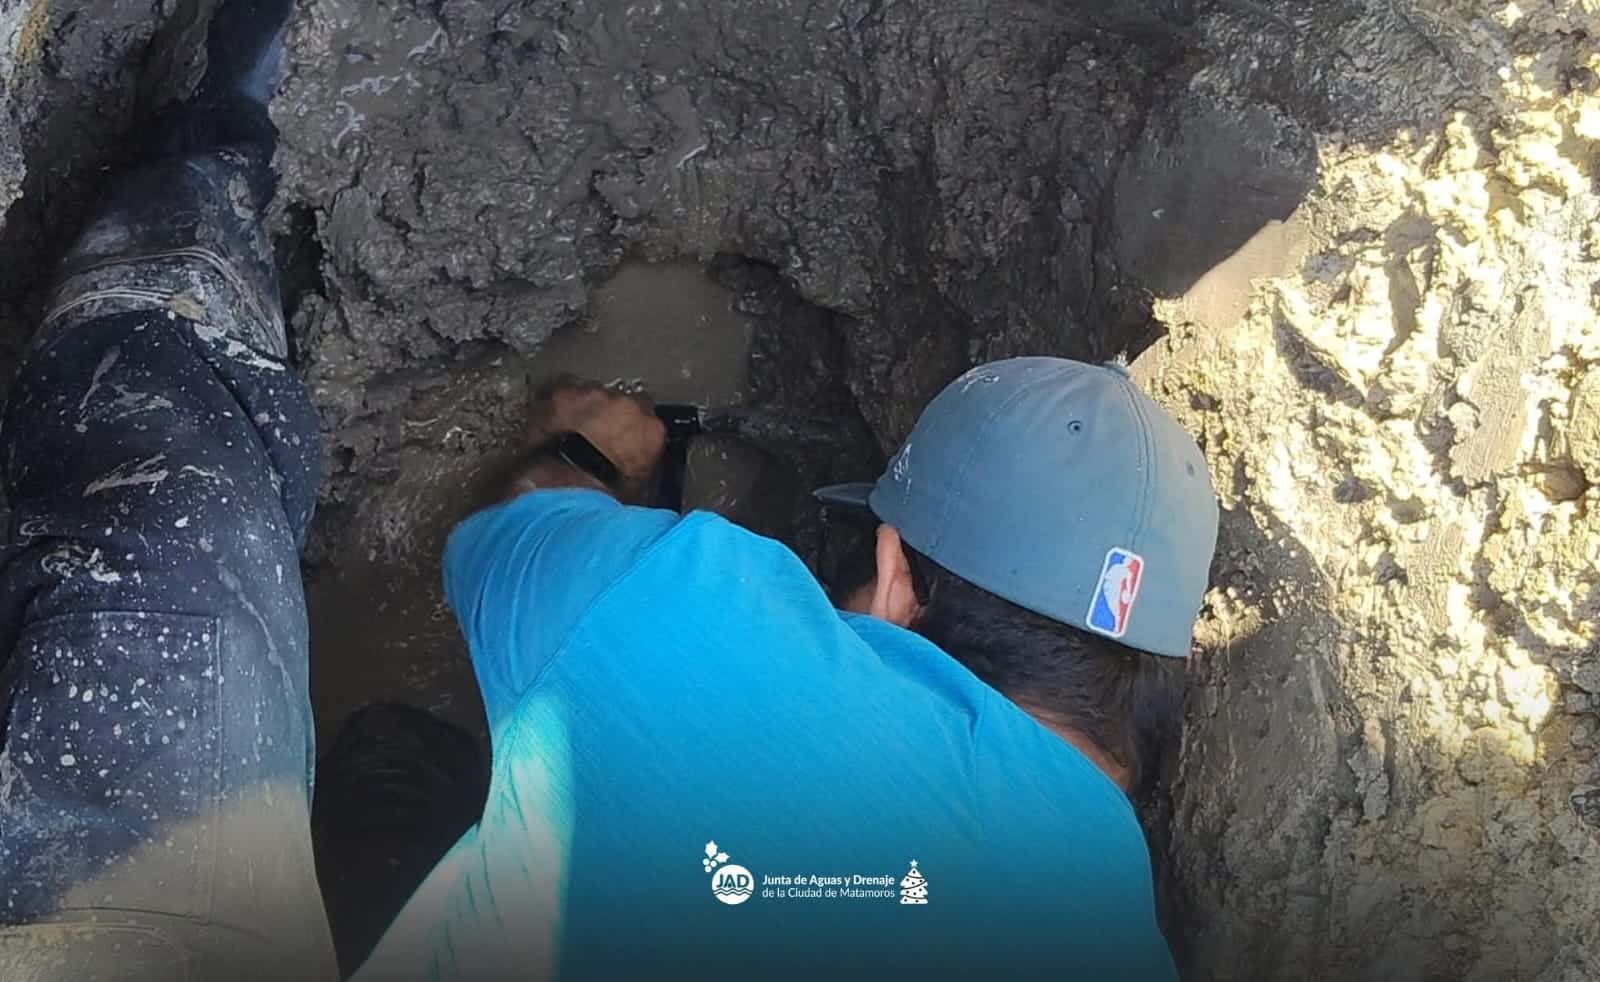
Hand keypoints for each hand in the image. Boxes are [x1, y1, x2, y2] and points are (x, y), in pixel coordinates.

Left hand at [526, 375, 666, 502]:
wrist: (568, 488)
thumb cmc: (600, 494)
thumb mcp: (635, 487)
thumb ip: (638, 464)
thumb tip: (630, 468)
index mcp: (651, 430)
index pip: (647, 418)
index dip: (629, 426)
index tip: (619, 436)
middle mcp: (628, 405)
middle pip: (619, 400)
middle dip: (607, 414)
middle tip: (591, 434)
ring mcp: (595, 394)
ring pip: (590, 392)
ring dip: (582, 406)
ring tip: (567, 428)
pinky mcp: (564, 391)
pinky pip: (561, 388)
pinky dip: (556, 401)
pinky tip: (549, 417)